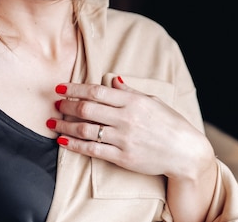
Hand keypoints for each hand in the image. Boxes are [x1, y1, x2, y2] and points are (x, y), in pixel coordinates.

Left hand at [47, 77, 215, 180]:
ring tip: (53, 122)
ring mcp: (123, 138)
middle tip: (55, 104)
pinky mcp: (122, 157)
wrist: (184, 151)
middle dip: (66, 105)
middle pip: (87, 109)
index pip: (97, 91)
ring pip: (85, 129)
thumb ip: (130, 92)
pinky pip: (92, 149)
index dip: (75, 88)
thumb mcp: (153, 101)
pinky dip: (74, 144)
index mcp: (133, 101)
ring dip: (65, 124)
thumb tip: (113, 80)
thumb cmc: (171, 124)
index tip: (60, 87)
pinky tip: (63, 140)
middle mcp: (126, 118)